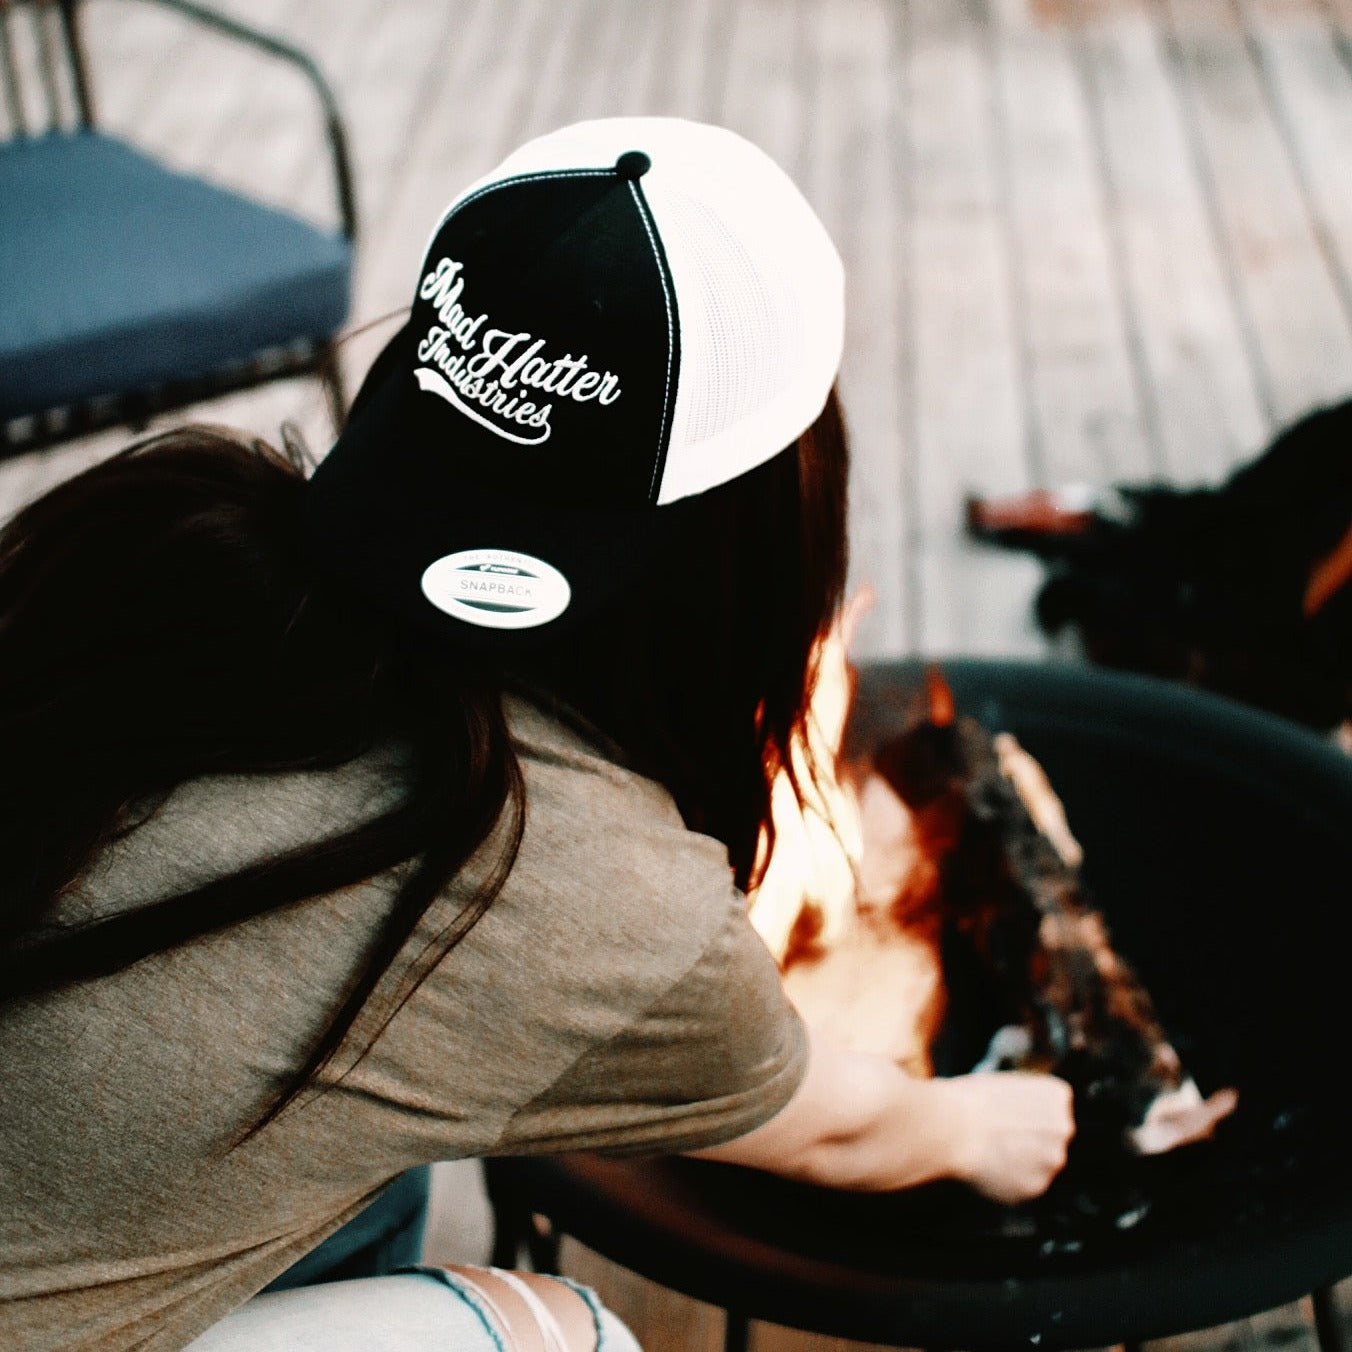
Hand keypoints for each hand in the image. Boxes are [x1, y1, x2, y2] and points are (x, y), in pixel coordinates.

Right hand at [937, 1071, 1075, 1203]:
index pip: (1054, 1107)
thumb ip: (1026, 1100)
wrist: (951, 1128)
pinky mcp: (1035, 1187)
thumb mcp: (1003, 1085)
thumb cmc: (968, 1101)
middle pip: (1052, 1138)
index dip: (1029, 1112)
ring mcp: (1052, 1160)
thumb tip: (1023, 1114)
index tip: (1011, 1115)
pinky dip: (1010, 1181)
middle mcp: (1063, 1128)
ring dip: (1022, 1162)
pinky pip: (1024, 1185)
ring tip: (991, 1152)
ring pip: (1039, 1164)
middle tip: (1000, 1136)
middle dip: (1030, 1140)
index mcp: (1057, 1095)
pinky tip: (989, 1166)